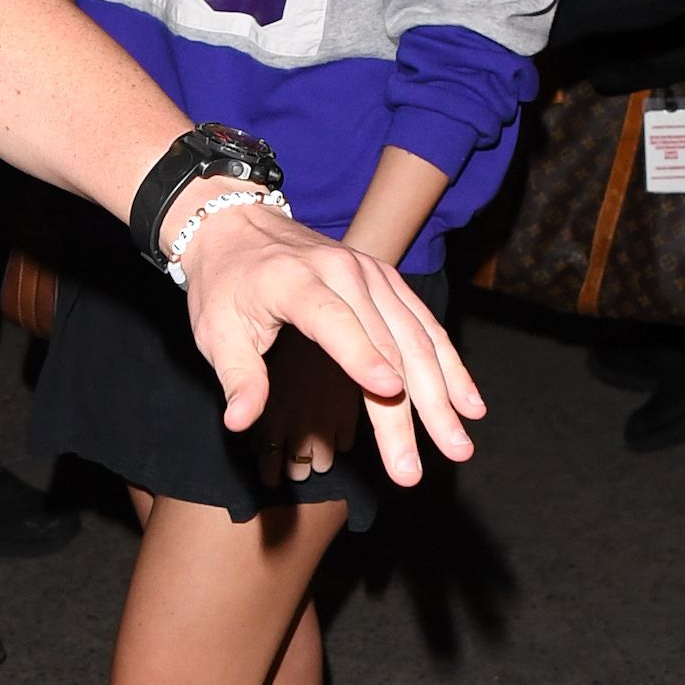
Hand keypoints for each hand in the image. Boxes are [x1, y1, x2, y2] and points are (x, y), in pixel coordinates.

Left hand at [181, 208, 484, 484]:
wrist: (237, 224)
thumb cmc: (225, 285)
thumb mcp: (215, 332)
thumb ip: (238, 377)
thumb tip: (240, 422)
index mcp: (296, 281)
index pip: (334, 322)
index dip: (362, 357)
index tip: (389, 393)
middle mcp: (344, 272)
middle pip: (388, 342)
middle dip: (412, 406)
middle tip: (428, 460)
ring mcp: (373, 273)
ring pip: (417, 338)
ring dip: (443, 393)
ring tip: (460, 440)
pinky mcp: (388, 280)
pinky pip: (425, 325)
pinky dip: (450, 365)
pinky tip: (468, 402)